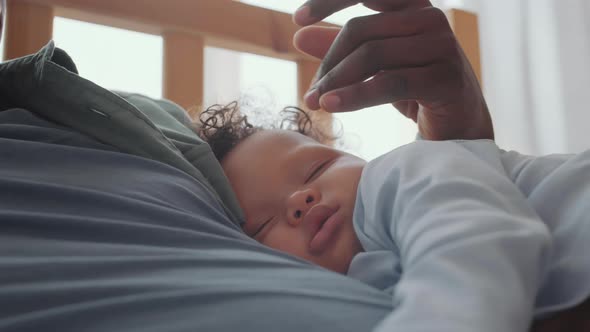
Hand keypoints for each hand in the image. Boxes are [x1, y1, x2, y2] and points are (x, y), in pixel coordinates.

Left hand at [293, 0, 493, 139]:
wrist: (459, 130)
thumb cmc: (416, 91)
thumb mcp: (376, 67)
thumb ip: (343, 48)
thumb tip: (300, 34)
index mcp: (413, 8)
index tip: (298, 19)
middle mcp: (430, 19)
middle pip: (360, 30)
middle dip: (329, 63)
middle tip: (310, 94)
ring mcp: (442, 47)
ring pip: (372, 55)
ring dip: (337, 82)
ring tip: (316, 103)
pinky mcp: (445, 79)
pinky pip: (389, 82)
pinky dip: (355, 95)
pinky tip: (332, 105)